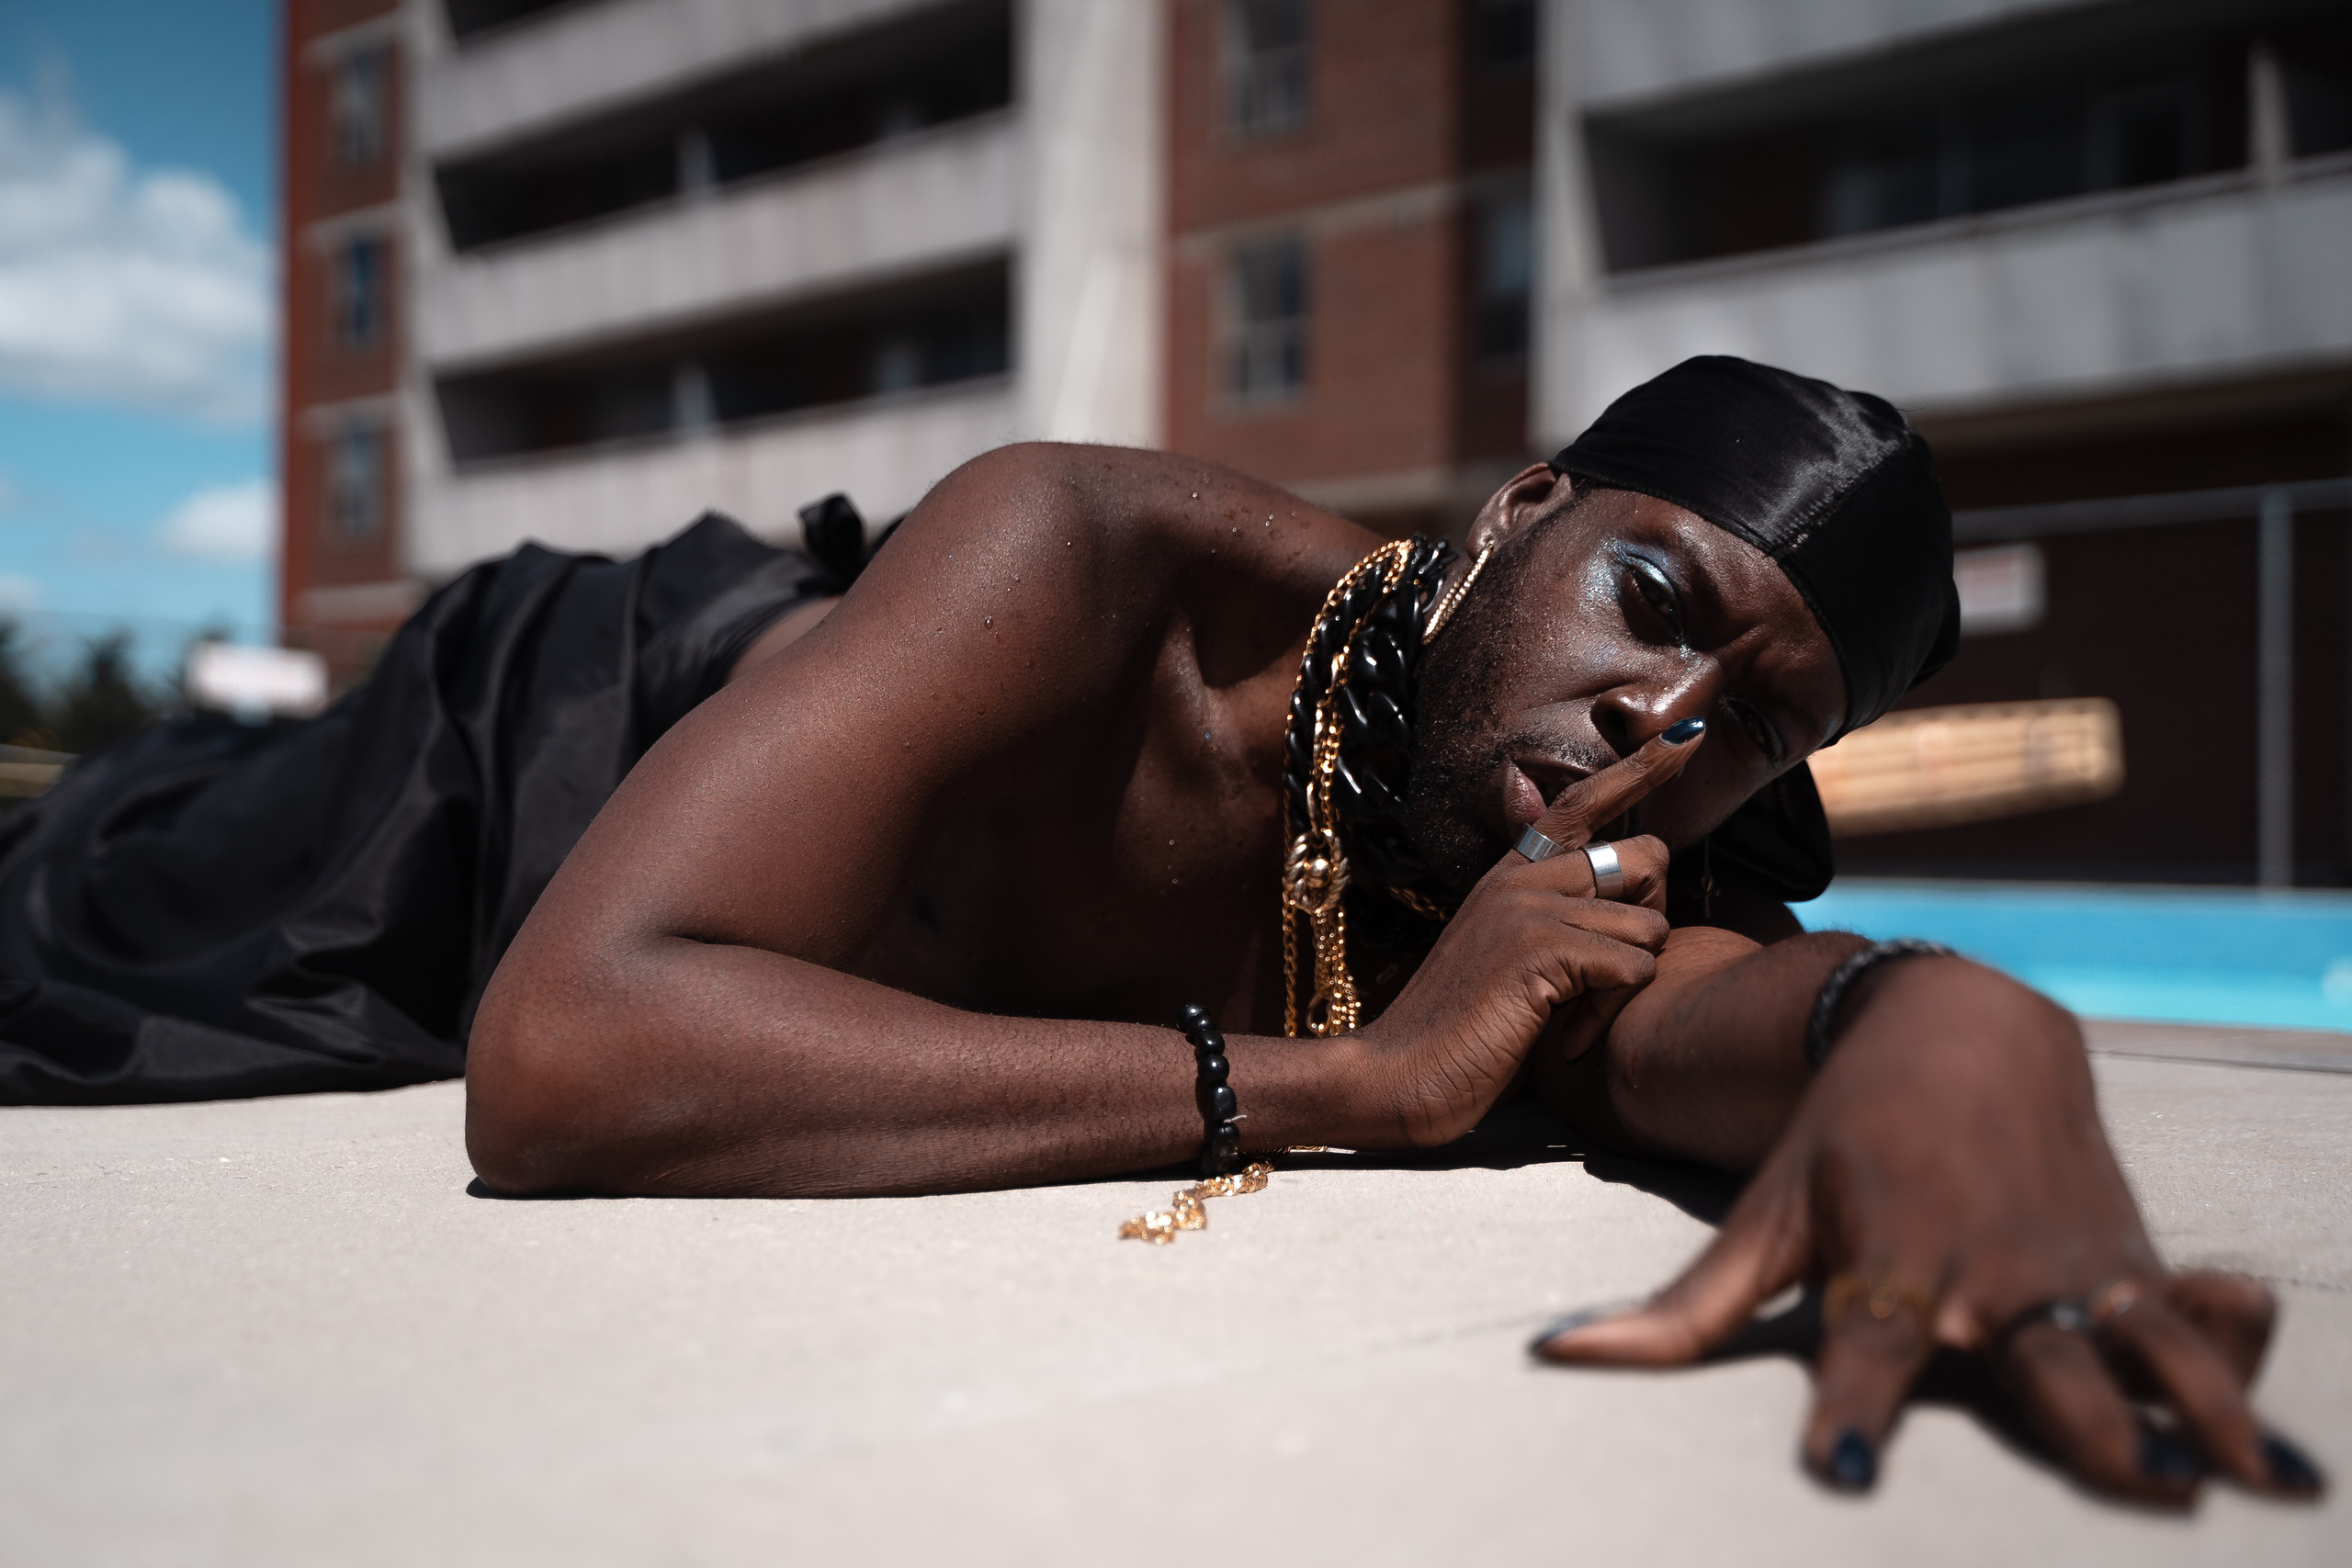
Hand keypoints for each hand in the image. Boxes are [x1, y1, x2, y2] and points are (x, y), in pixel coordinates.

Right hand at [1356, 725, 1701, 1148]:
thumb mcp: (1500, 952)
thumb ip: (1544, 909)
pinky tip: (1571, 1038)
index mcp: (1511, 872)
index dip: (1641, 767)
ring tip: (1576, 1017)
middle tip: (1608, 971)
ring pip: (1650, 923)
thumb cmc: (1458, 1027)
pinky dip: (1612, 1014)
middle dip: (1652, 916)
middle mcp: (1523, 877)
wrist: (1399, 1074)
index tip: (1689, 735)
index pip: (1583, 800)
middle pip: (1646, 855)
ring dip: (1629, 982)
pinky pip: (1635, 966)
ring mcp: (1531, 909)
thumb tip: (1585, 868)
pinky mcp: (1542, 949)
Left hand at [1533, 956, 2324, 1503]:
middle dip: (2089, 1429)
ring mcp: (2071, 1268)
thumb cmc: (1837, 1140)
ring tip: (2254, 1479)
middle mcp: (1989, 1276)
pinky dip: (2234, 1344)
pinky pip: (2198, 1310)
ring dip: (2201, 1410)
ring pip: (2150, 1348)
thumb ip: (1678, 1313)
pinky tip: (2268, 1413)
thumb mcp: (1764, 1217)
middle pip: (2046, 1369)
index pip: (1869, 1352)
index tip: (1844, 1472)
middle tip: (2135, 1489)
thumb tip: (1555, 1356)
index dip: (1857, 1412)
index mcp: (1890, 1270)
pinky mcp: (2128, 1260)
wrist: (1951, 1029)